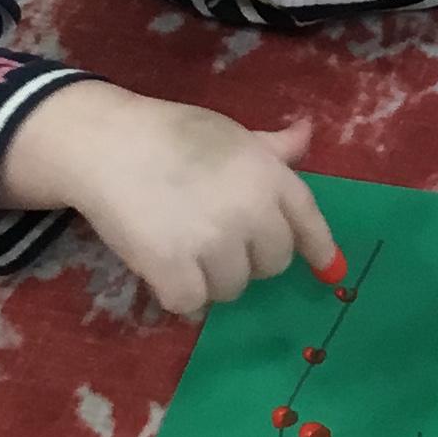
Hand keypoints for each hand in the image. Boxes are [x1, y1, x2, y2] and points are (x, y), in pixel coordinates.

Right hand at [0, 79, 337, 317]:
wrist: (108, 144)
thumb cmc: (170, 134)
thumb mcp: (230, 133)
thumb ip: (272, 147)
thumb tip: (308, 134)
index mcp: (268, 176)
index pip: (308, 221)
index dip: (320, 249)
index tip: (330, 270)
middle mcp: (251, 211)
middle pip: (273, 263)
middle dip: (249, 258)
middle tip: (215, 239)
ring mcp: (214, 242)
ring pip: (232, 288)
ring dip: (212, 279)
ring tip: (184, 248)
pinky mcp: (175, 268)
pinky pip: (192, 303)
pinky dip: (180, 296)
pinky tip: (165, 273)